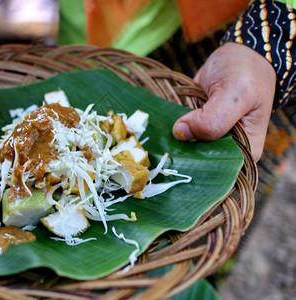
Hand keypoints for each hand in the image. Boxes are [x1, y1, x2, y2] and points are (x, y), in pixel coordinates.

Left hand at [172, 42, 275, 161]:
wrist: (238, 54)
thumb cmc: (245, 73)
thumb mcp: (235, 93)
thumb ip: (213, 119)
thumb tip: (181, 133)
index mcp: (245, 150)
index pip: (221, 172)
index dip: (200, 167)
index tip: (179, 156)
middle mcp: (226, 148)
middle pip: (200, 161)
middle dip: (182, 152)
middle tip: (164, 143)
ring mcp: (208, 138)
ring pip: (186, 148)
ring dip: (172, 141)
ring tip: (159, 134)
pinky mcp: (194, 126)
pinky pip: (178, 132)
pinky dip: (169, 127)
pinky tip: (160, 124)